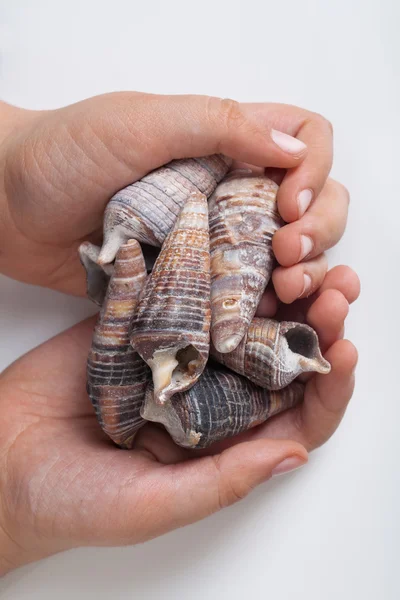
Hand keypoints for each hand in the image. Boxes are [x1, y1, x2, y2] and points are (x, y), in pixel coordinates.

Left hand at [0, 93, 342, 299]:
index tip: (287, 205)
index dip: (314, 170)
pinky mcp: (193, 279)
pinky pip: (245, 293)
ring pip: (289, 253)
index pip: (305, 141)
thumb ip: (219, 124)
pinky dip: (265, 306)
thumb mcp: (140, 123)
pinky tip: (262, 317)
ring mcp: (214, 238)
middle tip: (289, 254)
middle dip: (319, 229)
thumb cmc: (64, 155)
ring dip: (304, 272)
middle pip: (312, 202)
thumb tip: (293, 152)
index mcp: (226, 142)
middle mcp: (230, 190)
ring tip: (283, 290)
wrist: (12, 211)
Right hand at [0, 266, 358, 574]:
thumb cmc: (72, 500)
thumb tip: (294, 455)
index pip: (296, 415)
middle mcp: (209, 394)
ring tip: (297, 254)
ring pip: (239, 316)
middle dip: (314, 321)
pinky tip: (234, 244)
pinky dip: (210, 270)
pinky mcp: (142, 326)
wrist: (0, 462)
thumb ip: (222, 479)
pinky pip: (184, 294)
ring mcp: (177, 355)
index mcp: (223, 442)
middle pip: (277, 355)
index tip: (345, 351)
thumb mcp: (150, 504)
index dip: (329, 385)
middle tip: (336, 287)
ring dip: (273, 286)